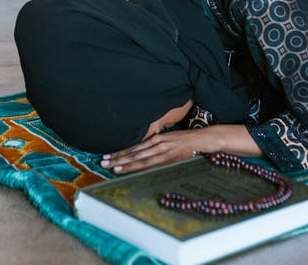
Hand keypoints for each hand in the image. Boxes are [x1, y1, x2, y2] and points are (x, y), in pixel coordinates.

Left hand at [101, 124, 263, 174]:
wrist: (204, 139)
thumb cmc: (187, 142)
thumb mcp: (169, 141)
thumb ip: (157, 146)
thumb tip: (144, 154)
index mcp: (156, 139)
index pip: (135, 147)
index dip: (121, 152)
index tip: (108, 156)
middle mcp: (157, 143)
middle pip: (133, 152)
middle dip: (118, 158)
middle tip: (103, 162)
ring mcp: (162, 150)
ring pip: (140, 158)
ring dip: (125, 163)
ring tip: (112, 167)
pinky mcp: (169, 155)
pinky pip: (151, 162)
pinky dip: (139, 166)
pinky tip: (130, 169)